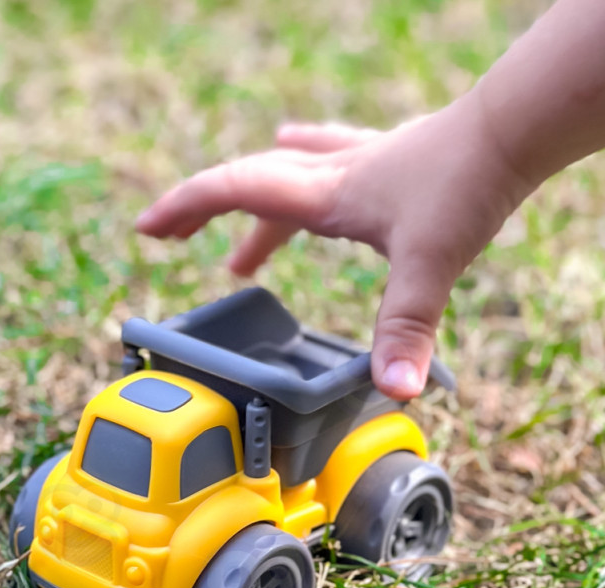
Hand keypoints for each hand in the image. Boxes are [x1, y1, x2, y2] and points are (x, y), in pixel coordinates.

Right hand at [137, 93, 532, 398]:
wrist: (509, 129)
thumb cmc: (467, 181)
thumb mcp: (429, 263)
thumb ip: (406, 328)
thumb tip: (394, 390)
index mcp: (321, 195)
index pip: (231, 189)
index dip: (182, 207)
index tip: (146, 228)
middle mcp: (328, 176)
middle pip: (244, 185)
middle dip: (200, 212)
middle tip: (168, 238)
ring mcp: (353, 165)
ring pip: (283, 184)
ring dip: (253, 219)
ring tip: (240, 264)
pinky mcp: (378, 165)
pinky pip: (320, 169)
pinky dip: (298, 183)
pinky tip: (303, 174)